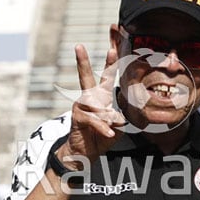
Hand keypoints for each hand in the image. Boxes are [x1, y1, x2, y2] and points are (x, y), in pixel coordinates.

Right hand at [58, 45, 125, 166]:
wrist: (87, 152)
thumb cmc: (103, 136)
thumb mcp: (119, 126)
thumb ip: (122, 118)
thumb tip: (120, 116)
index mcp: (100, 96)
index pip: (106, 76)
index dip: (109, 62)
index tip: (111, 47)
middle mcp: (89, 98)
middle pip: (84, 77)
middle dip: (82, 61)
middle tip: (78, 46)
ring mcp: (81, 107)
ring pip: (97, 105)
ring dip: (108, 117)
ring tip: (113, 126)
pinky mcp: (77, 117)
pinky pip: (93, 119)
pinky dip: (103, 127)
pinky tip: (109, 133)